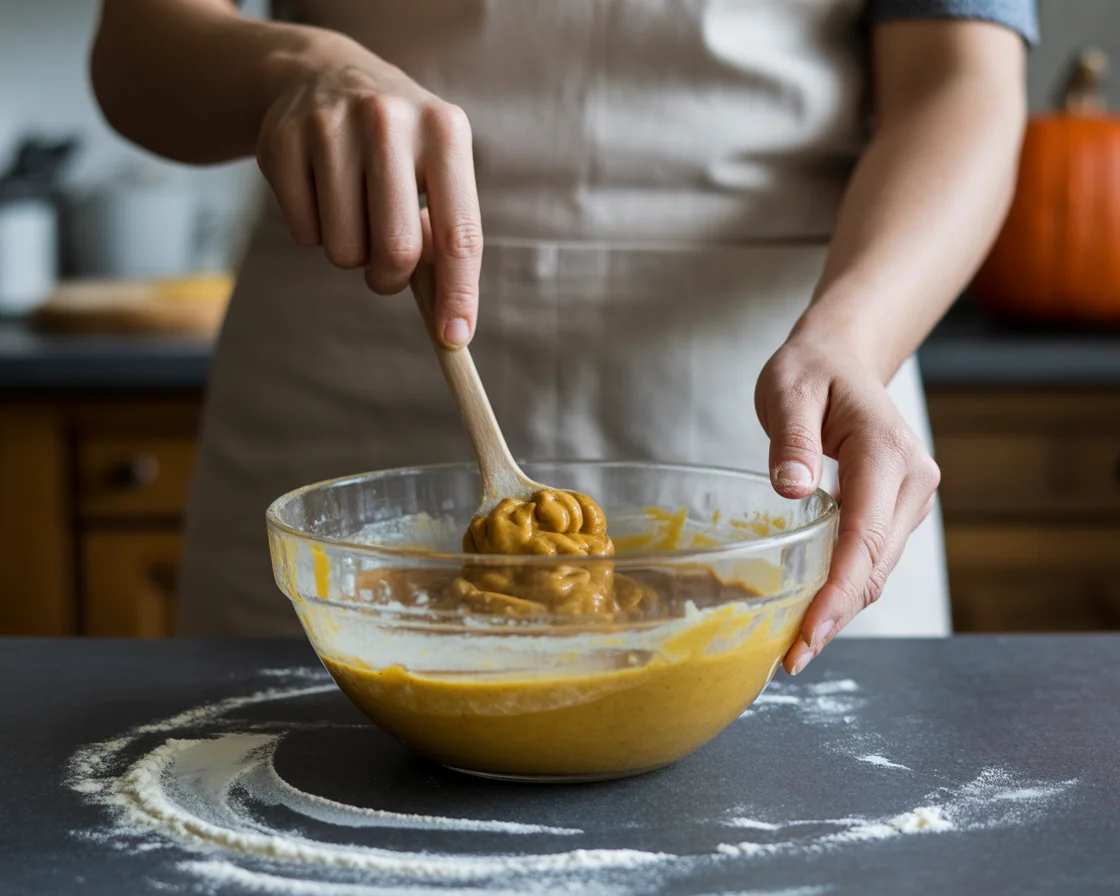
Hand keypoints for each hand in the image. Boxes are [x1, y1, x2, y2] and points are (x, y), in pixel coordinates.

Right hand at [256, 36, 481, 346]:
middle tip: (385, 265)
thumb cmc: (396, 145)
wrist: (319, 73)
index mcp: (444, 131)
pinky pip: (304, 234)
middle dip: (391, 278)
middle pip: (397, 250)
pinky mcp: (281, 141)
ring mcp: (330, 126)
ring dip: (351, 254)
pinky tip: (320, 192)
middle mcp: (389, 120)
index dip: (458, 293)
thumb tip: (451, 319)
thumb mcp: (435, 168)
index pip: (459, 234)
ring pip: (344, 250)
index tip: (454, 337)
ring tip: (353, 212)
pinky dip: (315, 233)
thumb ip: (446, 234)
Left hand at [754, 335, 940, 674]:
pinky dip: (844, 587)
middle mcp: (911, 481)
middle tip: (791, 659)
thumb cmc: (811, 371)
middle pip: (875, 565)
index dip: (838, 592)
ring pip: (877, 569)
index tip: (809, 634)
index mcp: (886, 452)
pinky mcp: (897, 509)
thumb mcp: (788, 390)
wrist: (843, 358)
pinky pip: (872, 557)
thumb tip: (792, 490)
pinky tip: (813, 611)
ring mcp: (909, 498)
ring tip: (796, 648)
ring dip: (841, 608)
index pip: (865, 536)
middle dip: (835, 615)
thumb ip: (792, 439)